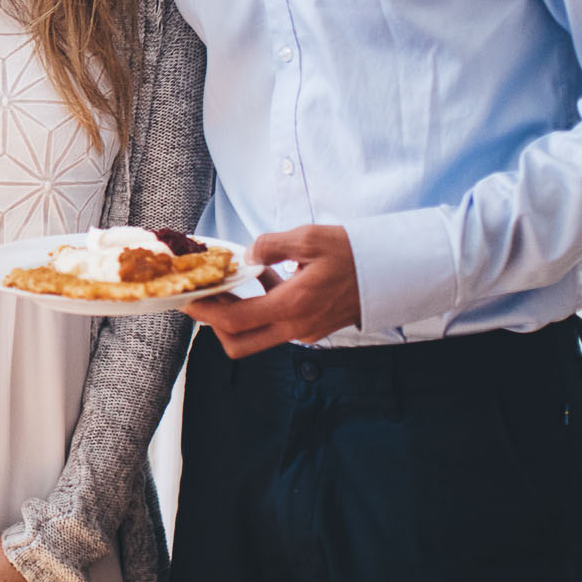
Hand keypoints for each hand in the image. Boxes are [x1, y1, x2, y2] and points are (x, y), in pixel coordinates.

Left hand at [186, 224, 361, 356]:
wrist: (396, 270)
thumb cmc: (355, 252)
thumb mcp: (310, 238)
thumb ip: (271, 246)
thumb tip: (248, 255)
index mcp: (293, 307)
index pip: (235, 323)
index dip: (204, 313)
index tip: (186, 300)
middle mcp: (297, 327)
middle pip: (240, 343)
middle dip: (214, 324)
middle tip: (202, 296)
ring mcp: (306, 330)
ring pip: (257, 335)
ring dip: (236, 314)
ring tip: (227, 282)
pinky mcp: (313, 326)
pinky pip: (276, 324)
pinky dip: (259, 308)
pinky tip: (262, 277)